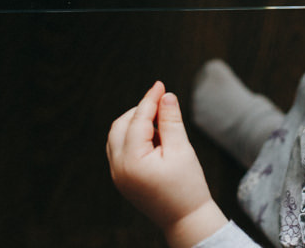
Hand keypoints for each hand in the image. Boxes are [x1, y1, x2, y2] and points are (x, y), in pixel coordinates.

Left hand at [107, 82, 227, 247]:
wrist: (185, 220)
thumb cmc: (187, 186)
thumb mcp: (182, 150)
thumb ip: (172, 121)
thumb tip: (166, 96)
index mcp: (132, 160)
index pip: (138, 120)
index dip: (150, 99)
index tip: (160, 84)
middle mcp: (118, 167)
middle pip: (121, 125)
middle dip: (140, 111)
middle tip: (163, 105)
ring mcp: (117, 175)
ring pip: (117, 136)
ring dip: (135, 123)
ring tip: (162, 125)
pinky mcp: (121, 179)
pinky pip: (120, 149)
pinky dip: (133, 137)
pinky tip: (155, 139)